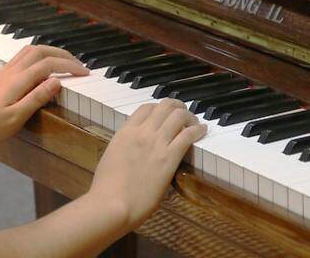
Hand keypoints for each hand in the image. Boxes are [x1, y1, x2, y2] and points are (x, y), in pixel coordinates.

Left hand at [0, 44, 88, 150]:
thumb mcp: (17, 117)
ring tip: (65, 62)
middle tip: (79, 65)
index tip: (85, 73)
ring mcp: (7, 71)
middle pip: (41, 51)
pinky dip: (39, 55)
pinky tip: (43, 66)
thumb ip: (37, 98)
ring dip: (51, 51)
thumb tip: (57, 81)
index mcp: (19, 80)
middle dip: (63, 54)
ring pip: (32, 50)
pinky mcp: (3, 75)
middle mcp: (13, 70)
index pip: (49, 64)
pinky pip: (24, 56)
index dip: (69, 66)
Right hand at [87, 99, 206, 228]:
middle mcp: (143, 132)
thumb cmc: (106, 188)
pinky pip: (188, 135)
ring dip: (189, 117)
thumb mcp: (113, 157)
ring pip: (178, 116)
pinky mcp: (169, 158)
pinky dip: (198, 129)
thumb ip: (125, 147)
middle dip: (177, 107)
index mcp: (126, 131)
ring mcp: (157, 143)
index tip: (165, 115)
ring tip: (195, 123)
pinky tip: (202, 130)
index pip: (146, 108)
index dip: (159, 108)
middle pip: (165, 106)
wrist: (111, 204)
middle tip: (184, 114)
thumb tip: (133, 150)